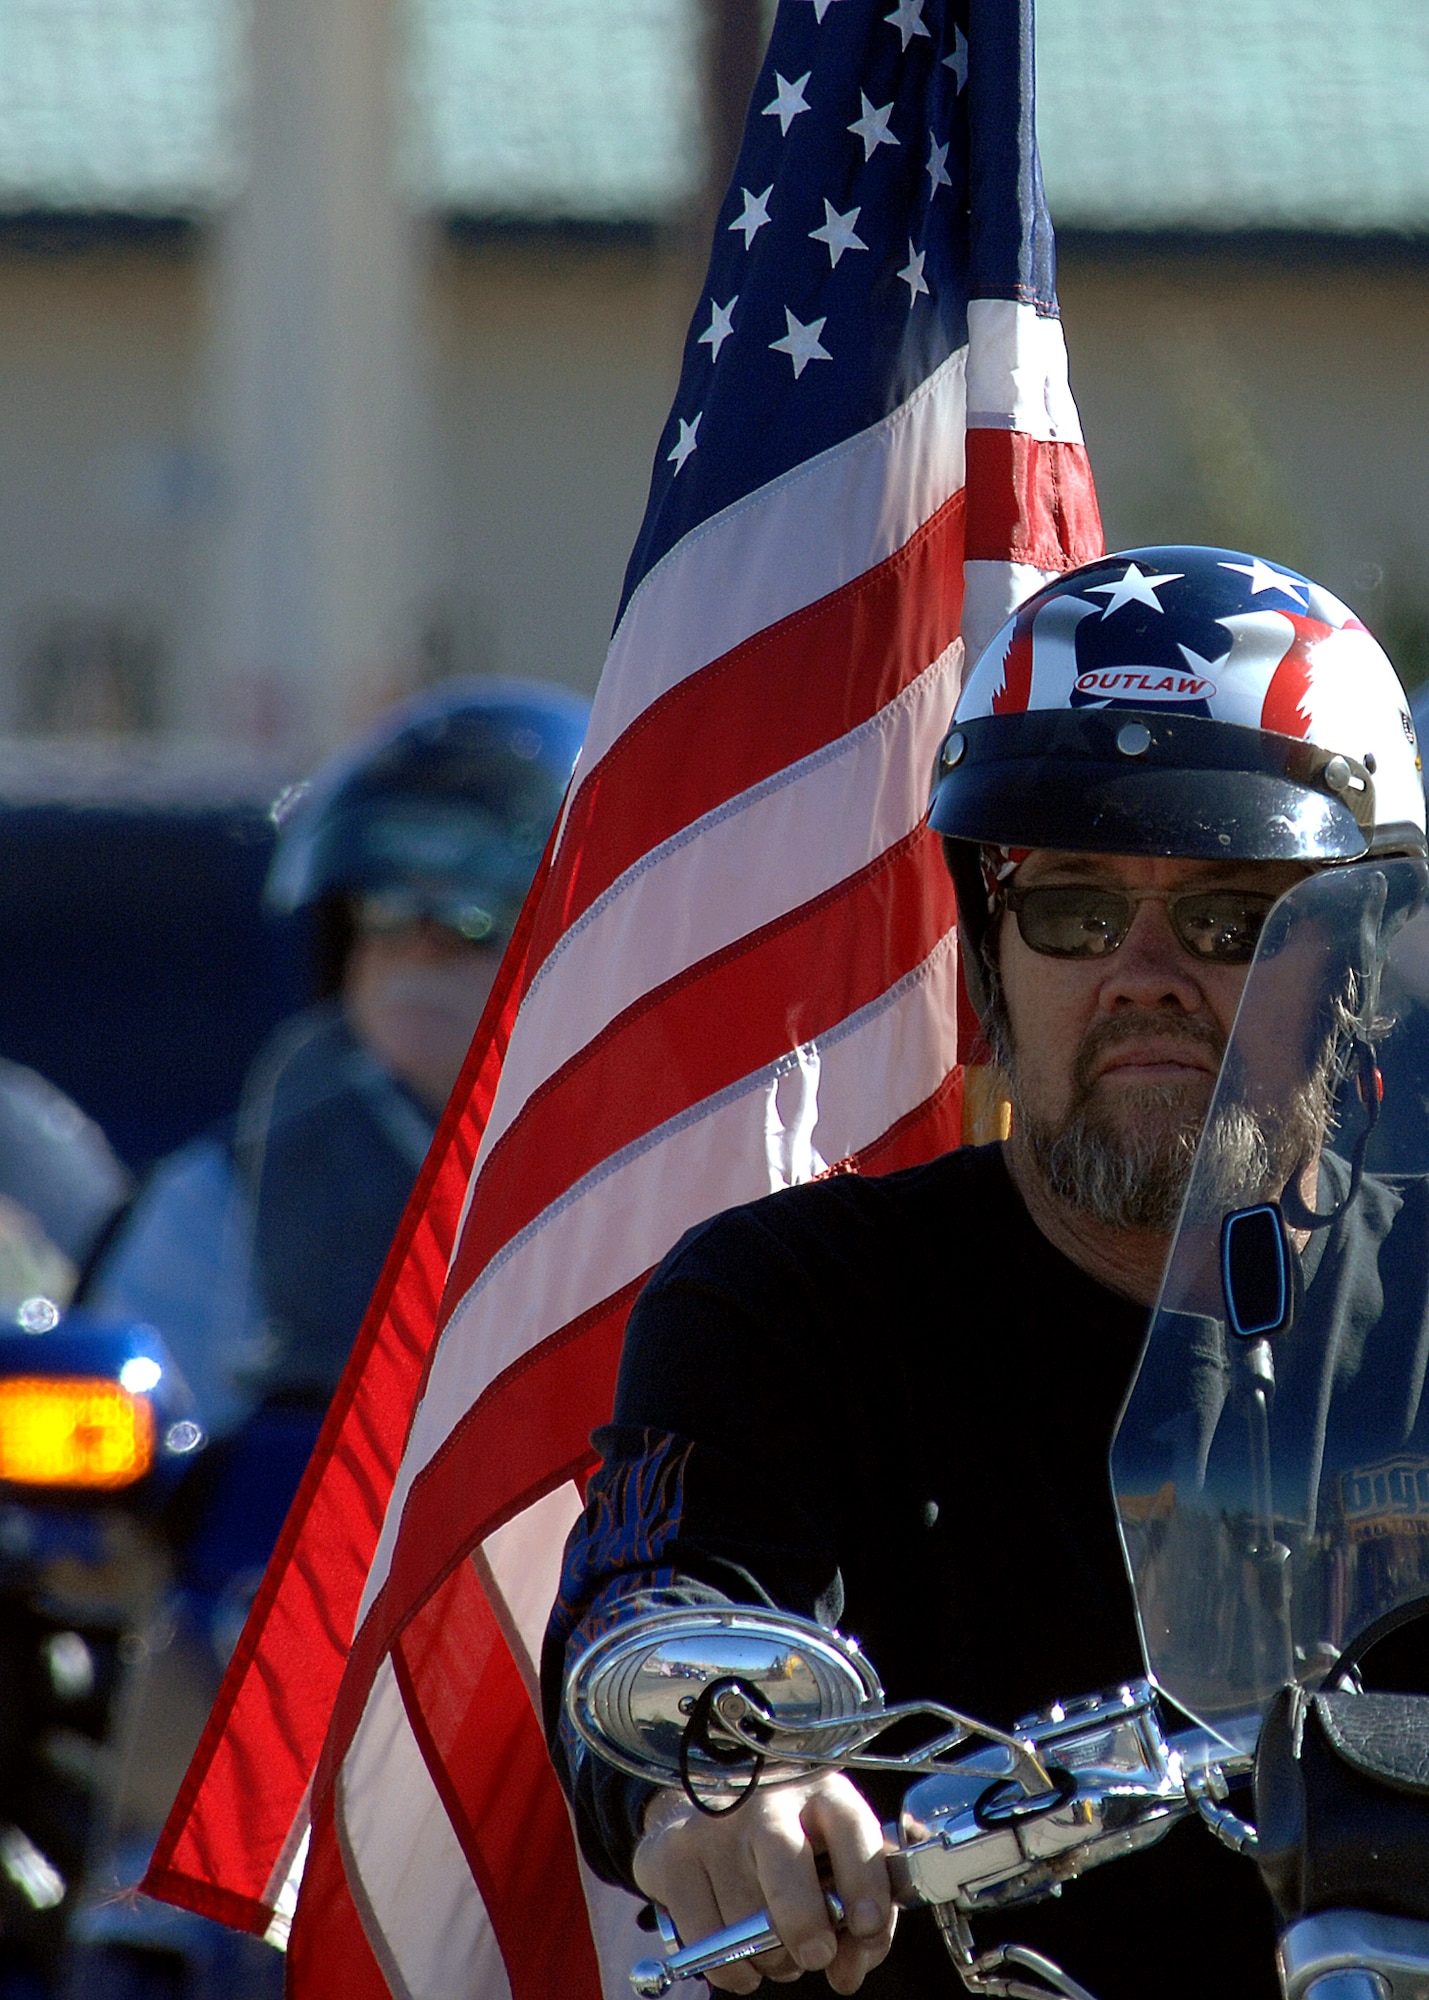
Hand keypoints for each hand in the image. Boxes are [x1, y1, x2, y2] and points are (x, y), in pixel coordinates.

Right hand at [632, 1774, 895, 1993]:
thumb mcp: (837, 1864)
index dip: (865, 1880)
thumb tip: (846, 1971)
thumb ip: (861, 1919)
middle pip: (785, 1863)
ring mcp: (711, 1825)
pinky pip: (707, 1943)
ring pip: (745, 1921)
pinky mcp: (670, 1856)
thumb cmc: (793, 1845)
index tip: (867, 1924)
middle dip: (805, 1924)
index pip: (851, 1826)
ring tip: (772, 1943)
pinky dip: (731, 1970)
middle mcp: (764, 1799)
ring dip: (769, 1958)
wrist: (710, 1807)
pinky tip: (739, 1952)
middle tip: (815, 1953)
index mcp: (820, 1793)